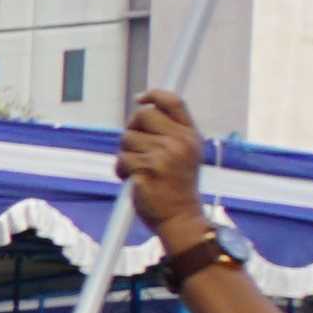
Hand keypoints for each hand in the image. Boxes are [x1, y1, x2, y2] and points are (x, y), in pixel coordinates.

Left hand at [118, 89, 212, 240]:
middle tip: (136, 148)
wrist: (181, 217)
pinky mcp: (146, 171)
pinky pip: (121, 159)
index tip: (140, 99)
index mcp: (190, 135)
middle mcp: (180, 142)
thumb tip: (143, 108)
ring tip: (139, 169)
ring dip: (126, 154)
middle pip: (142, 116)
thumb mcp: (185, 153)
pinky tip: (132, 180)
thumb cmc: (177, 185)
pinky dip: (121, 170)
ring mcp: (163, 156)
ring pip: (127, 139)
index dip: (154, 95)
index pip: (173, 102)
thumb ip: (170, 131)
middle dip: (132, 129)